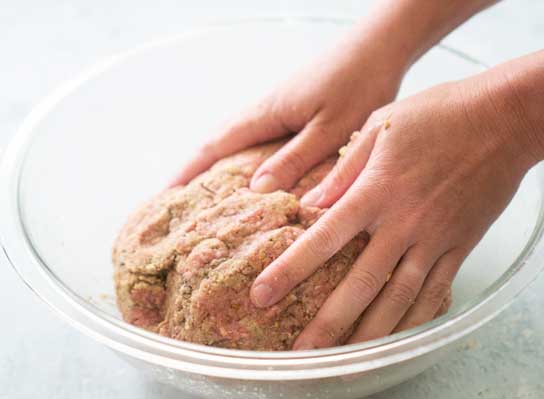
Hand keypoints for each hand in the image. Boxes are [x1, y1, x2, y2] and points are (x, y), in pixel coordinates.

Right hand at [169, 37, 405, 189]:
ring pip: (239, 142)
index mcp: (267, 113)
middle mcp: (266, 110)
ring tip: (208, 199)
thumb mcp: (331, 129)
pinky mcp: (295, 110)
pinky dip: (247, 160)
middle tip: (178, 206)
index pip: (215, 146)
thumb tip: (255, 190)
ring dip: (219, 168)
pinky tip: (255, 177)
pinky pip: (260, 140)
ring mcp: (279, 109)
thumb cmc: (360, 83)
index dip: (187, 172)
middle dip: (195, 174)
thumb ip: (296, 159)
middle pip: (219, 144)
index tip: (163, 197)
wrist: (380, 46)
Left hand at [249, 76, 541, 348]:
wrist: (508, 119)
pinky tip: (397, 341)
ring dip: (370, 335)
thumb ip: (343, 168)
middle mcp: (404, 223)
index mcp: (376, 191)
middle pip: (361, 283)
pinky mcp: (460, 247)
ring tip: (344, 364)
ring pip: (399, 299)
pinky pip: (436, 293)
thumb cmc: (439, 113)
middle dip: (328, 323)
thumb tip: (309, 204)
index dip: (290, 270)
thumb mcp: (381, 126)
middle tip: (301, 355)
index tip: (262, 295)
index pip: (324, 239)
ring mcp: (435, 240)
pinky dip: (415, 321)